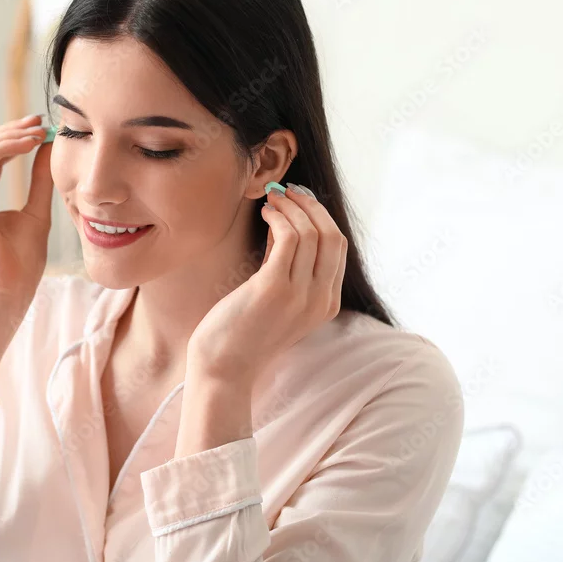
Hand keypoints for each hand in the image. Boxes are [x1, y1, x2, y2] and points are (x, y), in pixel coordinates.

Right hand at [0, 114, 53, 309]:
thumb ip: (39, 181)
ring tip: (37, 130)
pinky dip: (4, 149)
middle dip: (11, 131)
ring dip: (9, 136)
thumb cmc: (20, 264)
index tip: (40, 128)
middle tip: (39, 120)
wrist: (8, 293)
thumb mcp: (37, 213)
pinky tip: (27, 143)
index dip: (14, 140)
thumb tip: (47, 150)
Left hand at [186, 183, 347, 383]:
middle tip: (287, 192)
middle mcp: (320, 300)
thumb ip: (288, 267)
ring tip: (271, 199)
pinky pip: (289, 237)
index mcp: (327, 305)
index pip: (338, 248)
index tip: (300, 201)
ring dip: (291, 207)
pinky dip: (279, 218)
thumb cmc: (243, 333)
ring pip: (311, 232)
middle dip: (311, 206)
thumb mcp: (277, 300)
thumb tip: (287, 224)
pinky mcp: (275, 288)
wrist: (224, 369)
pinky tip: (265, 215)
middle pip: (332, 236)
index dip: (321, 218)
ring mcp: (301, 295)